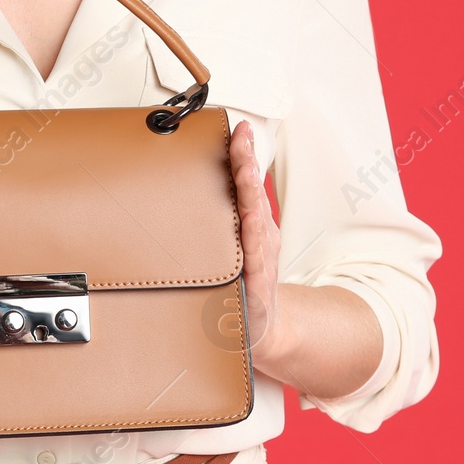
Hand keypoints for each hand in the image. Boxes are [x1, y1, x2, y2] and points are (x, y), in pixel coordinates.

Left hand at [229, 120, 293, 370]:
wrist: (261, 333)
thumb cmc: (245, 286)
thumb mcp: (238, 249)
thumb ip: (227, 221)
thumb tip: (202, 190)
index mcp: (254, 228)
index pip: (248, 185)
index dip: (245, 156)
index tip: (240, 130)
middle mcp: (260, 240)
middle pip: (253, 196)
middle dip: (247, 165)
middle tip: (241, 138)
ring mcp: (259, 262)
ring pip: (255, 221)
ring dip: (251, 193)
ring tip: (246, 167)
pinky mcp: (254, 287)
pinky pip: (253, 259)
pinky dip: (253, 238)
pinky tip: (251, 221)